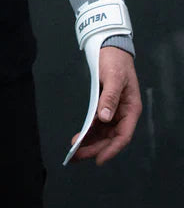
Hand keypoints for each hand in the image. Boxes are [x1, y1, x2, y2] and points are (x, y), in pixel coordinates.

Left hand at [68, 45, 141, 164]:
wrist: (110, 48)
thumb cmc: (116, 61)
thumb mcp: (113, 77)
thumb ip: (109, 97)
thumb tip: (105, 117)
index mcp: (131, 109)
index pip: (123, 135)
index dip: (112, 149)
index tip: (99, 159)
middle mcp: (123, 113)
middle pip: (111, 138)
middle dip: (95, 149)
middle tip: (77, 156)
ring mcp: (114, 111)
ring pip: (104, 133)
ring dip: (91, 142)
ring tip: (75, 151)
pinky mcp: (105, 106)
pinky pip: (98, 124)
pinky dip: (89, 132)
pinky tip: (79, 137)